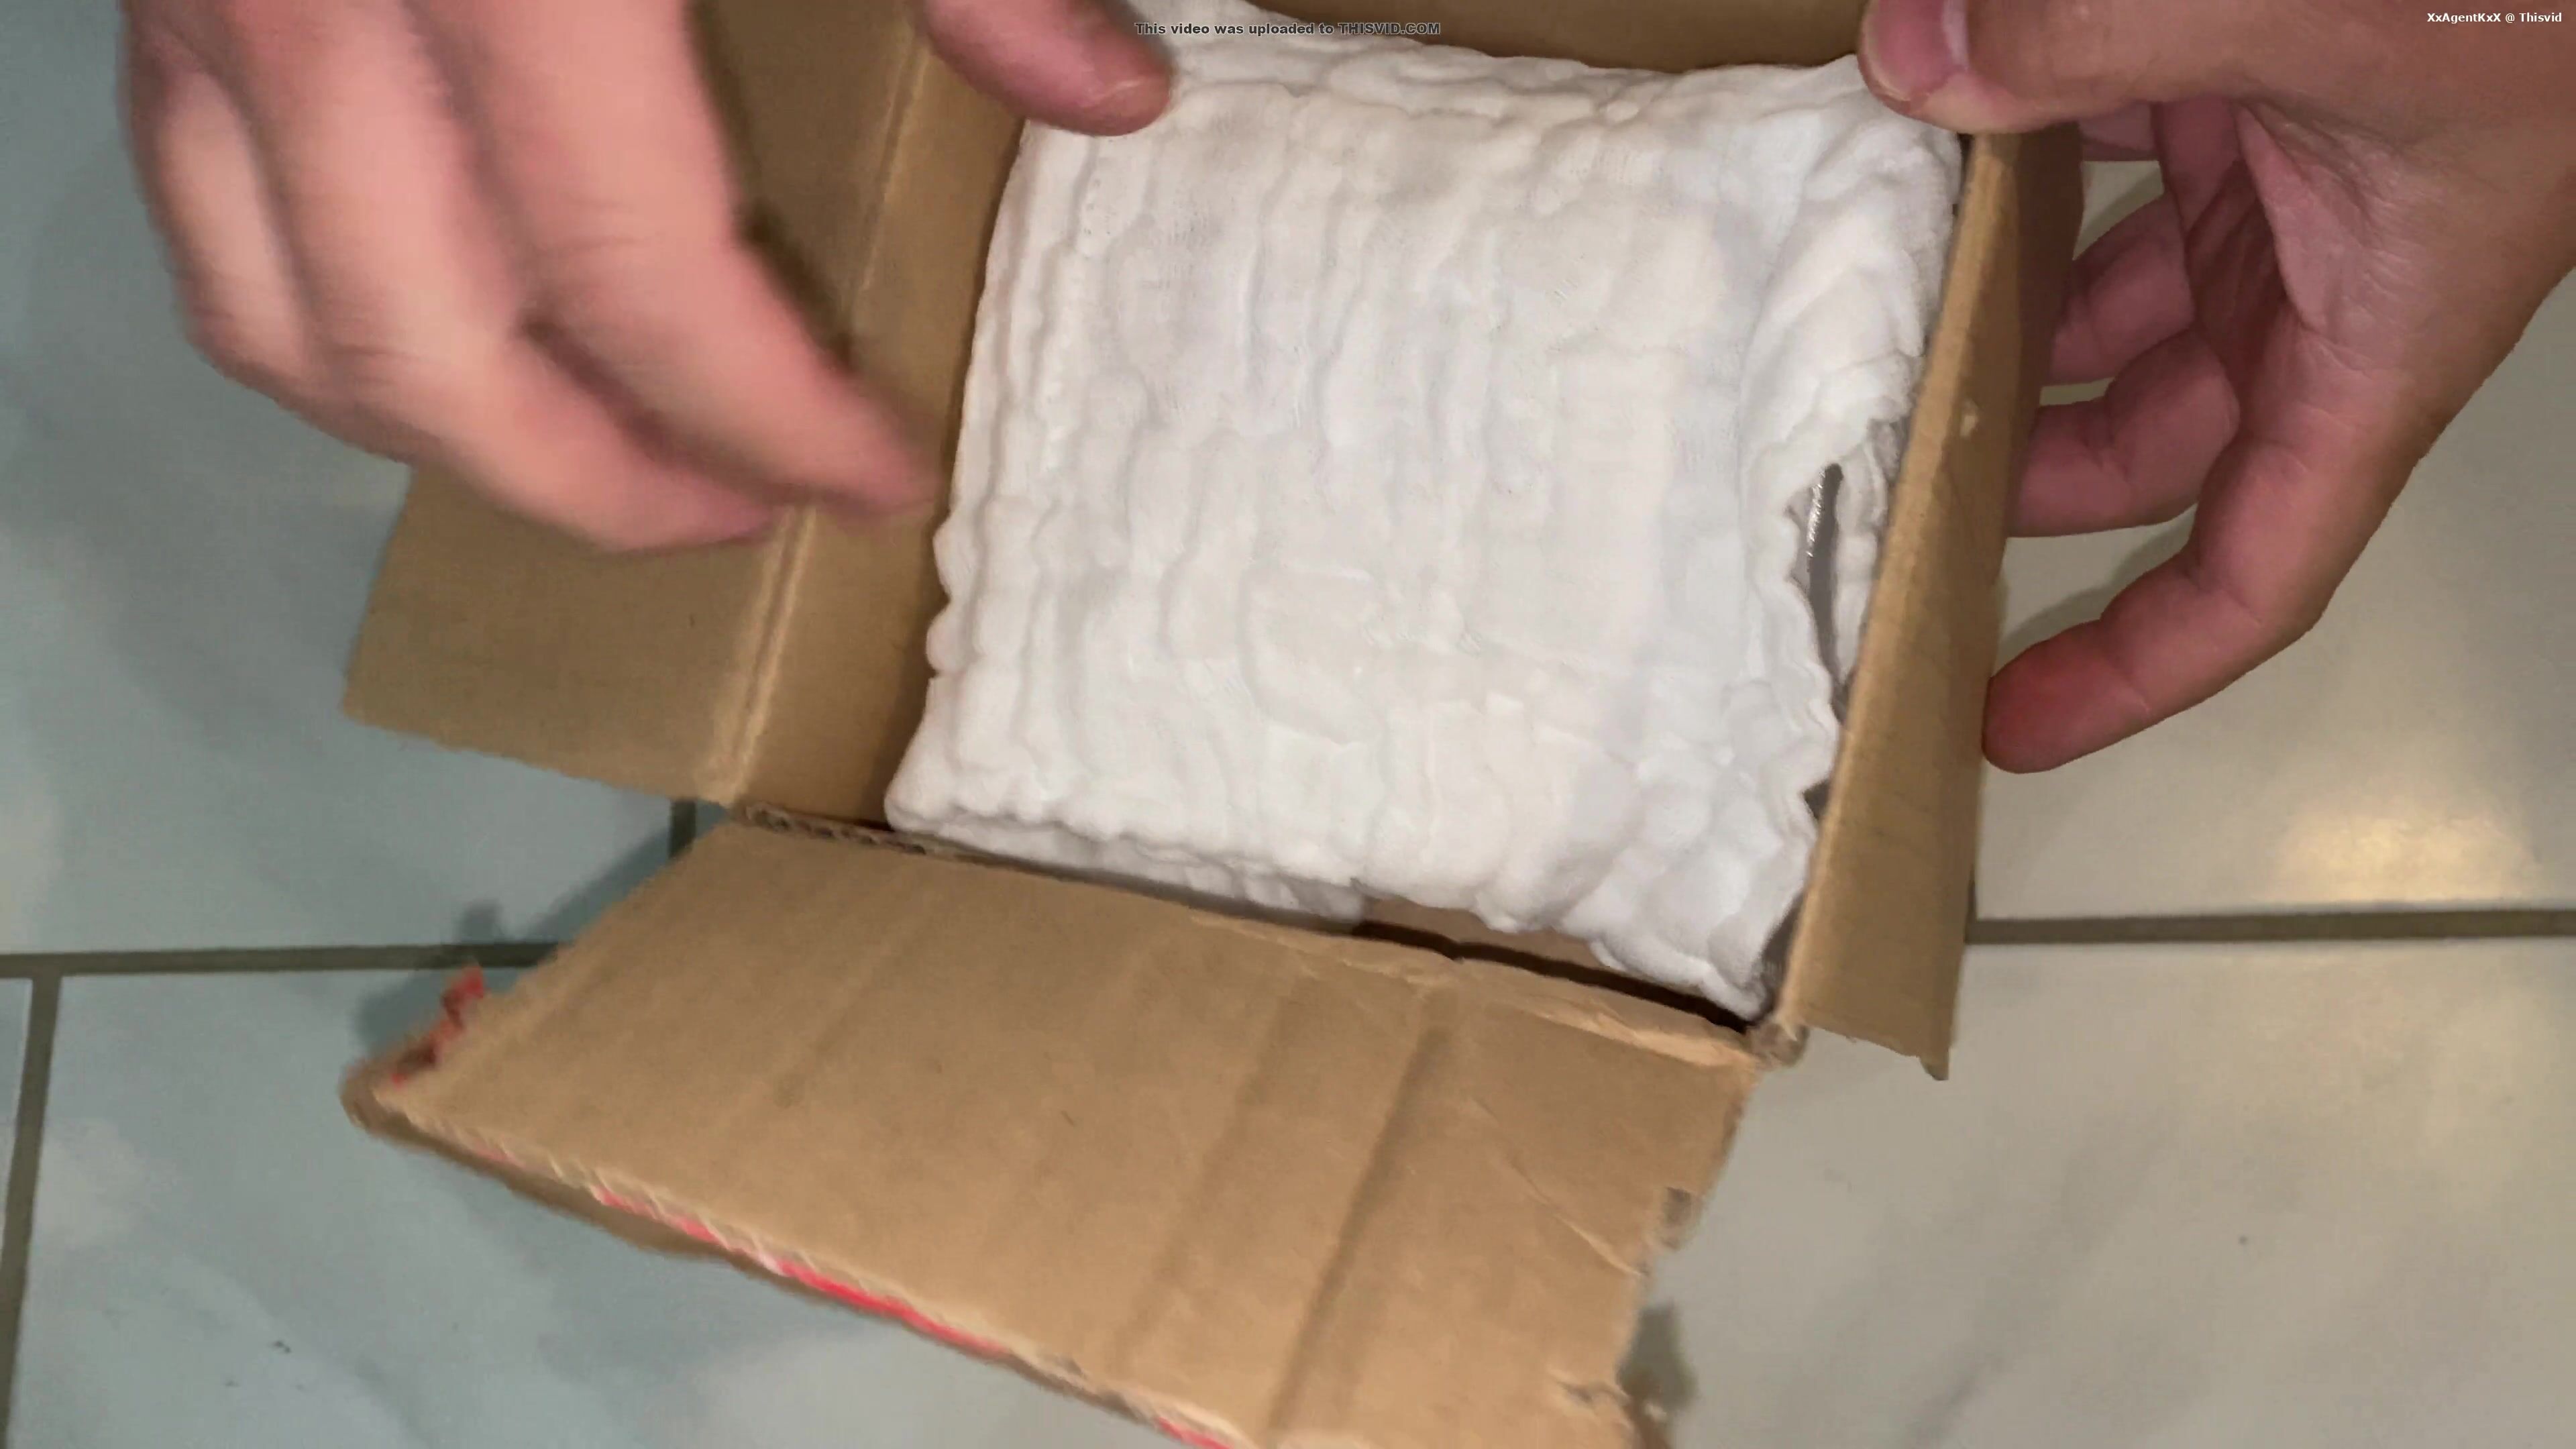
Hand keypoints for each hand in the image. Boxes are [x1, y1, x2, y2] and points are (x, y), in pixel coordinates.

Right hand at [120, 0, 1167, 547]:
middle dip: (600, 487)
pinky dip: (325, 324)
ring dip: (450, 441)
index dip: (770, 417)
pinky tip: (457, 332)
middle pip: (428, 354)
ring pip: (277, 322)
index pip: (638, 278)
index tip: (878, 477)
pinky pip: (204, 220)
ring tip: (612, 466)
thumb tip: (1110, 102)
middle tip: (744, 518)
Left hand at [1859, 0, 2575, 769]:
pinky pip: (2120, 145)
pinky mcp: (2263, 73)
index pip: (2251, 571)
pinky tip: (1922, 122)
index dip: (2131, 669)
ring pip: (2125, 295)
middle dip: (2021, 472)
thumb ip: (2091, 45)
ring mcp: (2297, 177)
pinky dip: (2024, 145)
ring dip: (2007, 300)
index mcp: (2371, 342)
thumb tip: (1911, 63)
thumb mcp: (2306, 18)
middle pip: (2155, 442)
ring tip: (1872, 311)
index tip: (2002, 720)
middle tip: (1881, 491)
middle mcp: (2332, 282)